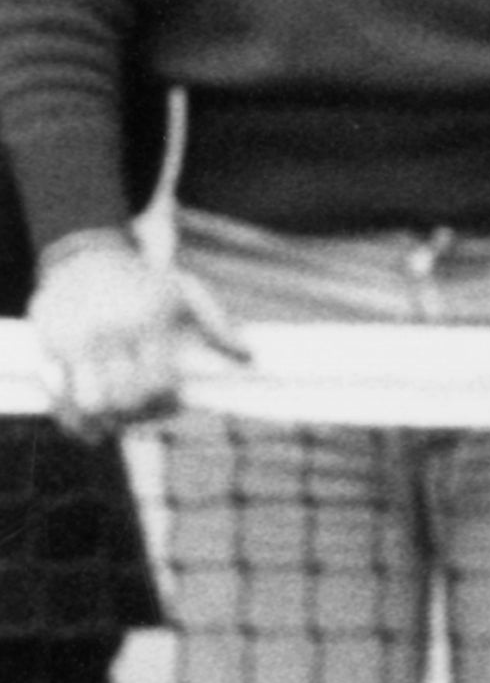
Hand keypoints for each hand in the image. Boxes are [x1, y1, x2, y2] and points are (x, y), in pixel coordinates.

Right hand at [23, 230, 247, 435]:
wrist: (87, 255)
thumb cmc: (144, 279)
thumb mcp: (186, 293)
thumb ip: (217, 326)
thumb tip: (249, 358)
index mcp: (147, 322)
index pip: (158, 383)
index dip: (168, 404)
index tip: (174, 403)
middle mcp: (110, 334)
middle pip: (125, 399)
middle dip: (140, 417)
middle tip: (148, 415)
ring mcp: (75, 342)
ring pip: (89, 405)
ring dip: (106, 423)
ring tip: (118, 424)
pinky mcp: (47, 347)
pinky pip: (58, 396)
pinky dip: (71, 419)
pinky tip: (87, 427)